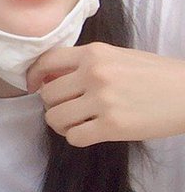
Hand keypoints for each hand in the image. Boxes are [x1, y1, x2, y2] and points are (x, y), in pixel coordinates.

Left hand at [29, 43, 184, 145]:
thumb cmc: (158, 76)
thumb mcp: (120, 57)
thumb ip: (87, 64)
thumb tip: (51, 78)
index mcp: (94, 53)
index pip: (46, 61)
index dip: (34, 77)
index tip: (34, 88)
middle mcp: (93, 74)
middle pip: (47, 95)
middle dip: (53, 105)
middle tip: (68, 110)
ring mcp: (102, 100)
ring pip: (55, 118)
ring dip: (62, 124)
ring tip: (77, 123)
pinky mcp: (112, 126)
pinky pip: (74, 137)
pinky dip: (77, 138)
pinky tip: (90, 133)